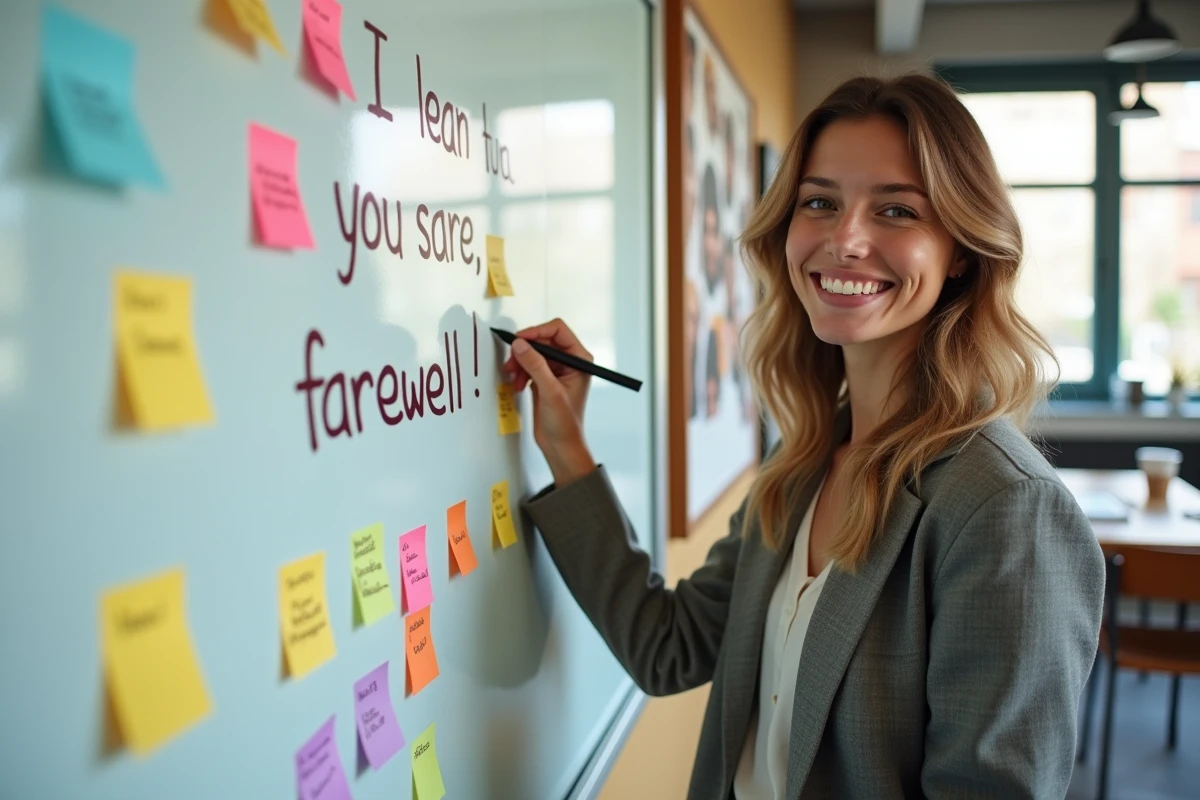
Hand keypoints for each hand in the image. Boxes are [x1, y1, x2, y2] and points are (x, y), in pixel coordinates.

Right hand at [502, 318, 596, 484]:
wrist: (561, 446)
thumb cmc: (566, 424)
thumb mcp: (550, 391)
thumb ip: (535, 365)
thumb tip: (521, 345)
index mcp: (579, 360)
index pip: (558, 330)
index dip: (537, 331)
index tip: (520, 340)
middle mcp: (569, 362)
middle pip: (542, 340)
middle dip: (525, 351)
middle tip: (512, 363)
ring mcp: (555, 370)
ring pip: (532, 353)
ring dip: (520, 363)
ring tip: (513, 378)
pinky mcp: (544, 379)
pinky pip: (528, 366)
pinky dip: (520, 373)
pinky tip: (518, 385)